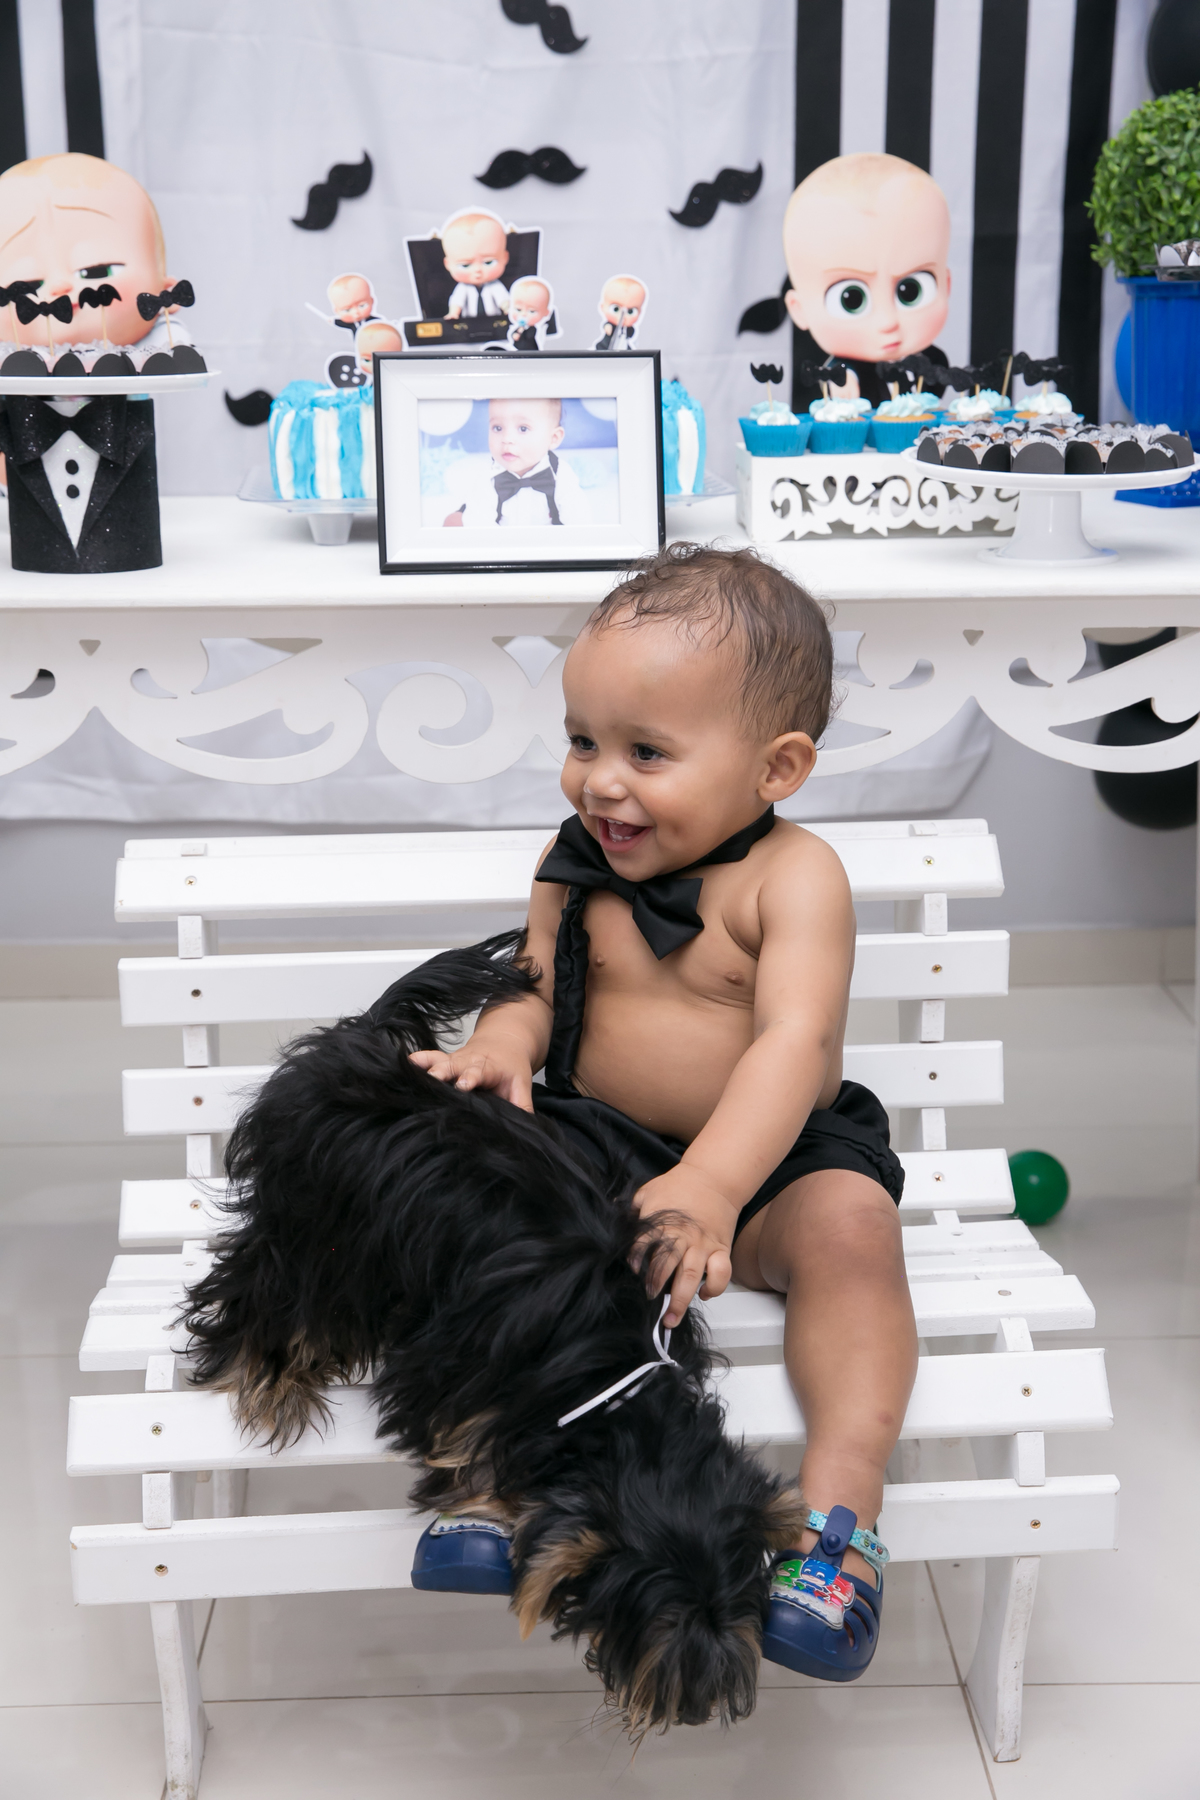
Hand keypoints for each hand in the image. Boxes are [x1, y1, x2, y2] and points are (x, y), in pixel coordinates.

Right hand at [408, 1039, 533, 1111]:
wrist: (504, 1044)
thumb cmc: (512, 1069)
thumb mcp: (522, 1086)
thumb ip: (522, 1105)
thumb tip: (528, 1129)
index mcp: (489, 1067)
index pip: (479, 1072)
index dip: (470, 1078)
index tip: (462, 1085)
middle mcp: (470, 1061)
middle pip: (455, 1066)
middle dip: (443, 1072)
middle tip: (433, 1079)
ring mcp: (456, 1060)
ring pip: (440, 1062)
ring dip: (427, 1067)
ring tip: (410, 1073)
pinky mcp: (446, 1060)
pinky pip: (431, 1058)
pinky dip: (418, 1060)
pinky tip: (404, 1063)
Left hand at [632, 1165, 740, 1327]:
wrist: (714, 1178)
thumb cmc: (678, 1185)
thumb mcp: (648, 1191)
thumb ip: (630, 1209)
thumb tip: (609, 1220)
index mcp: (663, 1222)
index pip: (645, 1242)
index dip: (636, 1258)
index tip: (632, 1270)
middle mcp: (684, 1235)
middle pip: (668, 1264)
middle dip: (657, 1286)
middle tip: (649, 1302)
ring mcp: (703, 1244)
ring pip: (693, 1275)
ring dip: (682, 1299)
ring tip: (671, 1318)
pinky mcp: (720, 1249)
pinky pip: (722, 1273)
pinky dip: (714, 1288)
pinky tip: (704, 1294)